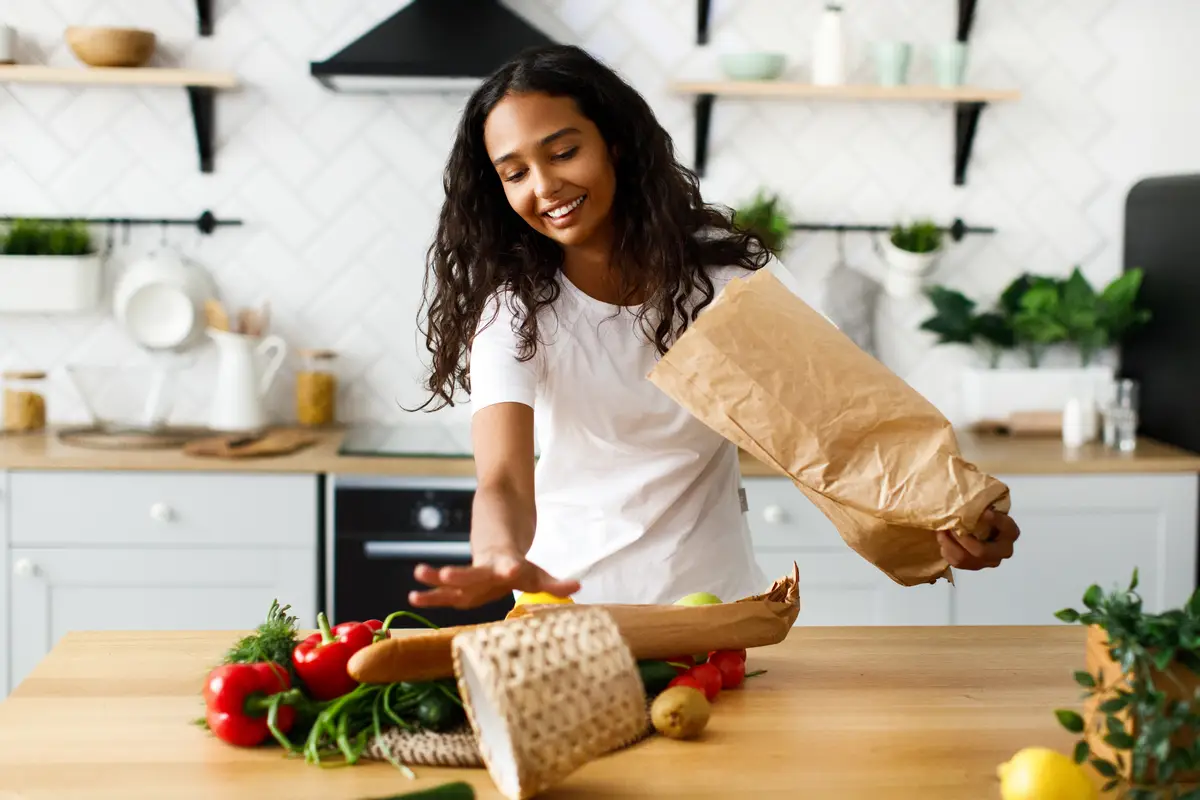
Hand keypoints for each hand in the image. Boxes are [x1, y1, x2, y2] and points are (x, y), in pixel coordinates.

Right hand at [409, 550, 580, 609]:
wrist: (501, 525)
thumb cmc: (520, 561)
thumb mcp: (538, 572)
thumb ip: (556, 583)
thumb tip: (579, 587)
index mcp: (510, 566)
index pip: (510, 567)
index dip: (510, 568)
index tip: (509, 567)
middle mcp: (489, 568)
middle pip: (474, 573)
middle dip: (462, 576)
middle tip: (445, 574)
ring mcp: (474, 573)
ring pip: (454, 578)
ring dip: (436, 580)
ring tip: (417, 574)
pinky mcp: (464, 580)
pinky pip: (447, 592)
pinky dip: (431, 594)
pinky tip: (413, 598)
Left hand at [937, 508, 1019, 570]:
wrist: (978, 526)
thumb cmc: (982, 513)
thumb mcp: (986, 506)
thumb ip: (982, 505)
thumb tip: (970, 503)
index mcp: (1010, 532)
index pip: (1006, 527)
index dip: (996, 521)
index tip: (985, 512)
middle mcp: (1003, 550)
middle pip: (981, 551)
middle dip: (961, 538)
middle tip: (951, 526)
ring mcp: (988, 561)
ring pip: (964, 558)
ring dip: (949, 544)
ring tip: (942, 531)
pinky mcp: (974, 566)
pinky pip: (956, 563)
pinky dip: (946, 550)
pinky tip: (943, 540)